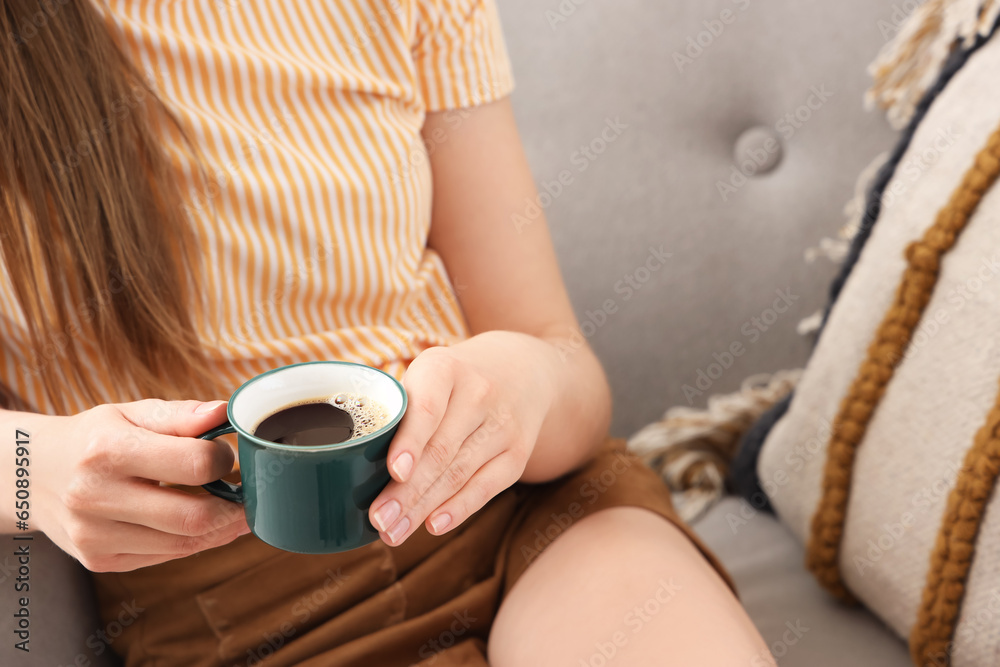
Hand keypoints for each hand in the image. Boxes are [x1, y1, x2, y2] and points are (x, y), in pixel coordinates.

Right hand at [23, 399, 247, 571]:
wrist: (33, 475)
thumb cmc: (95, 438)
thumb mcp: (131, 413)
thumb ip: (181, 415)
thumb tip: (225, 413)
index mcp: (108, 449)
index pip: (194, 465)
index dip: (224, 460)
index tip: (229, 455)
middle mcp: (96, 496)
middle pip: (193, 517)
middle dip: (234, 508)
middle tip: (248, 494)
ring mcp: (94, 535)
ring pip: (183, 544)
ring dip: (220, 529)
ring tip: (234, 510)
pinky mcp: (99, 560)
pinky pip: (166, 557)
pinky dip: (194, 541)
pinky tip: (203, 524)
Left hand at [368, 332, 556, 545]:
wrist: (521, 370)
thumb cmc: (452, 380)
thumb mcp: (425, 374)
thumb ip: (397, 409)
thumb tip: (349, 464)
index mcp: (444, 368)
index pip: (427, 408)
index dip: (411, 442)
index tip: (394, 471)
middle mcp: (479, 394)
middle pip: (440, 451)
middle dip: (407, 491)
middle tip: (378, 520)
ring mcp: (502, 426)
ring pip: (459, 474)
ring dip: (423, 508)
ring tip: (393, 532)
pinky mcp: (517, 454)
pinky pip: (486, 488)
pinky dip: (458, 509)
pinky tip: (434, 525)